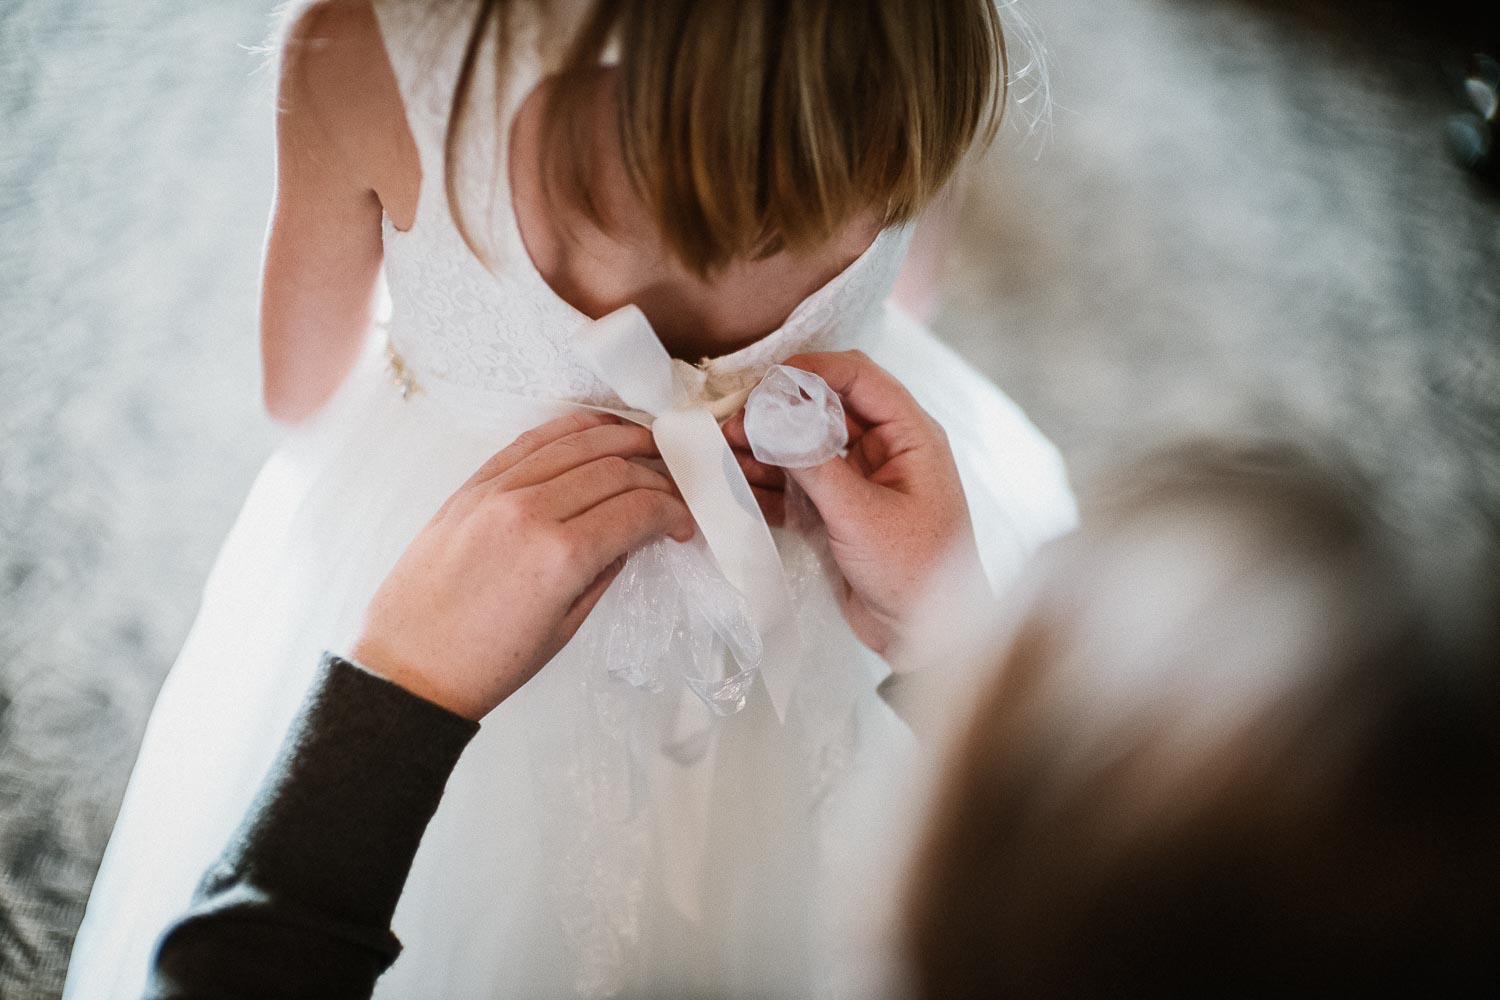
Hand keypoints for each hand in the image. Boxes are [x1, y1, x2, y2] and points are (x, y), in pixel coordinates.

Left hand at [352, 412, 695, 719]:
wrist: (409, 666)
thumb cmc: (488, 663)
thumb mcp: (565, 627)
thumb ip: (605, 571)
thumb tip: (633, 534)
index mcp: (561, 557)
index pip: (638, 509)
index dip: (673, 511)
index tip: (682, 523)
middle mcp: (531, 511)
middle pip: (615, 468)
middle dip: (655, 475)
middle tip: (671, 490)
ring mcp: (498, 492)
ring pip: (577, 442)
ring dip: (622, 438)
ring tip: (648, 448)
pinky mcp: (472, 485)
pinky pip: (531, 440)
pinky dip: (571, 429)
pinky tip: (597, 430)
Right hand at [725, 351, 982, 655]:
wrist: (928, 639)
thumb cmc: (916, 571)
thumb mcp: (861, 514)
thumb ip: (814, 463)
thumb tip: (771, 417)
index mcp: (909, 435)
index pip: (858, 377)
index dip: (809, 371)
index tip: (762, 385)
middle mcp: (886, 450)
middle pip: (824, 409)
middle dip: (776, 414)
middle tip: (732, 427)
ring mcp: (860, 482)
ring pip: (805, 449)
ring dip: (765, 451)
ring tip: (724, 457)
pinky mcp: (840, 514)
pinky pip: (799, 486)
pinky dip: (769, 486)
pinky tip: (737, 487)